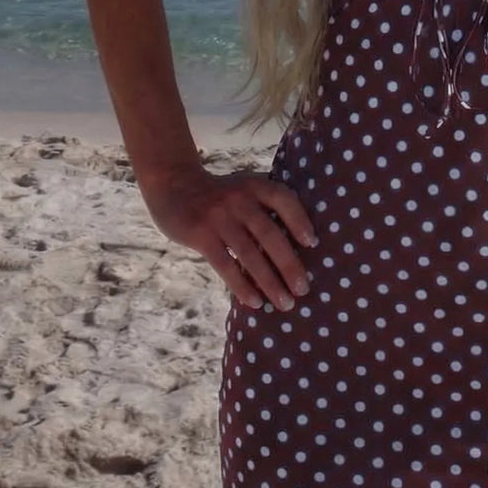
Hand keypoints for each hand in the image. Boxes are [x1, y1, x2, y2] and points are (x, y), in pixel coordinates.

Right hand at [139, 165, 317, 311]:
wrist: (174, 185)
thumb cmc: (220, 196)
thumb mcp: (244, 189)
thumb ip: (265, 208)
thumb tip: (299, 246)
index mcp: (255, 185)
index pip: (283, 199)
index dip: (300, 220)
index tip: (313, 244)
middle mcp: (239, 199)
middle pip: (270, 234)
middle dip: (289, 265)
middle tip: (303, 289)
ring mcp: (219, 217)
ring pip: (249, 255)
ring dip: (269, 282)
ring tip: (285, 303)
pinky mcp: (200, 235)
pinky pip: (225, 265)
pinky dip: (242, 286)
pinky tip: (255, 302)